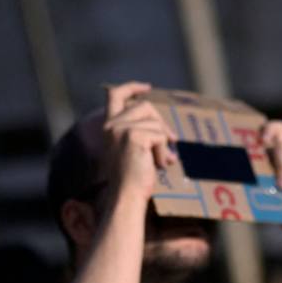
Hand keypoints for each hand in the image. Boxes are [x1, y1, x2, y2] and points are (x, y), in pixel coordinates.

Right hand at [101, 82, 176, 201]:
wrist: (126, 195)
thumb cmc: (132, 179)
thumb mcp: (132, 151)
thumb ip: (140, 134)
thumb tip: (165, 129)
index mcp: (108, 127)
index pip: (115, 95)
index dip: (132, 87)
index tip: (147, 87)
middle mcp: (111, 125)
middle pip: (144, 105)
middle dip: (162, 122)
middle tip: (173, 140)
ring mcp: (121, 129)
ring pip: (155, 121)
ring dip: (163, 142)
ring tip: (161, 160)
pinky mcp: (133, 136)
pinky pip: (159, 135)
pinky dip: (163, 150)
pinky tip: (159, 165)